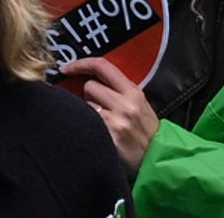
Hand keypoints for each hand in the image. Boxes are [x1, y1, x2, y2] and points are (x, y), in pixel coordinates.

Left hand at [58, 58, 158, 174]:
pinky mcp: (110, 138)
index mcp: (133, 92)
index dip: (80, 64)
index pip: (102, 66)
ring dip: (89, 112)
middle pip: (89, 86)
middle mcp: (126, 104)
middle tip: (101, 110)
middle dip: (89, 96)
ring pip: (86, 105)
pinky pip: (88, 124)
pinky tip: (98, 135)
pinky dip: (89, 127)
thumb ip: (119, 90)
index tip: (65, 68)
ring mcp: (117, 122)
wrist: (158, 160)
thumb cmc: (146, 132)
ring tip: (103, 124)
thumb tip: (88, 78)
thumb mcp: (139, 105)